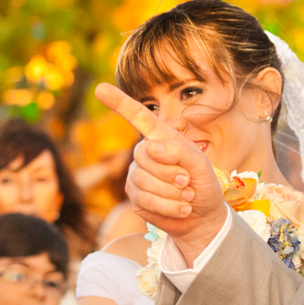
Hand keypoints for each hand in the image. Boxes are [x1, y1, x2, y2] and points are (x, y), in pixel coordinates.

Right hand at [96, 83, 226, 264]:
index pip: (137, 116)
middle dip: (170, 172)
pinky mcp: (135, 198)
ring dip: (172, 193)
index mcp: (161, 138)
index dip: (119, 102)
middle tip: (188, 182)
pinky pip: (145, 200)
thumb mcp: (200, 164)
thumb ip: (178, 151)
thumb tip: (150, 147)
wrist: (203, 217)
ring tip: (187, 196)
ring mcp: (137, 176)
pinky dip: (169, 207)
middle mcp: (145, 154)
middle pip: (144, 156)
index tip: (99, 88)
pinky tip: (181, 209)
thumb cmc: (204, 184)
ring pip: (144, 181)